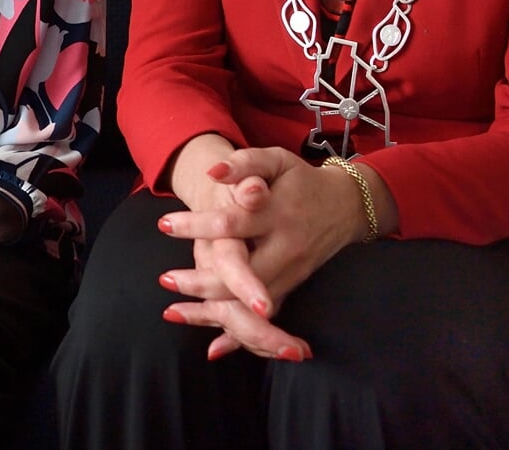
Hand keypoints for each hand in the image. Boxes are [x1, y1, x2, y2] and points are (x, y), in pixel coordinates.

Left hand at [158, 147, 368, 359]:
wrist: (344, 206)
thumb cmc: (301, 180)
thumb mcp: (277, 160)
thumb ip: (246, 163)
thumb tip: (214, 172)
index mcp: (277, 214)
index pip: (231, 223)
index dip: (197, 225)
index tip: (164, 224)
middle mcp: (285, 248)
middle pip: (239, 273)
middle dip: (201, 281)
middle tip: (165, 279)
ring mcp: (290, 273)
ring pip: (250, 303)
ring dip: (212, 312)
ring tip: (173, 312)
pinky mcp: (291, 288)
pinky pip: (264, 317)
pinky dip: (239, 335)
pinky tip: (213, 348)